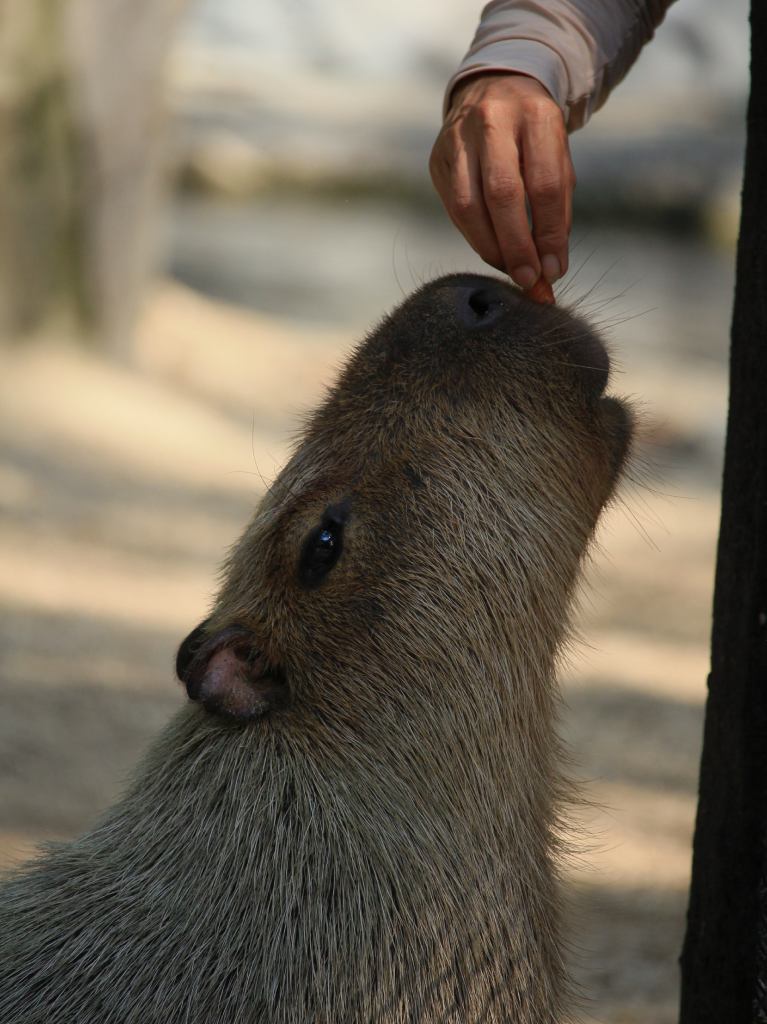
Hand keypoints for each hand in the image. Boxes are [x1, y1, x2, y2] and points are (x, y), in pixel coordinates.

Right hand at [429, 73, 574, 290]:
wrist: (495, 89)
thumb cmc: (534, 136)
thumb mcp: (558, 158)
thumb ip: (557, 210)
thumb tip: (550, 268)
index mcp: (536, 115)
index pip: (545, 184)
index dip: (549, 233)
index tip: (553, 270)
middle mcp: (493, 121)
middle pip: (502, 194)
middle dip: (516, 245)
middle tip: (528, 280)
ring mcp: (458, 138)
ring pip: (468, 205)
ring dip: (490, 247)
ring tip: (510, 270)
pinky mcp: (438, 158)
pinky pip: (453, 208)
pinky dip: (474, 236)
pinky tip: (492, 250)